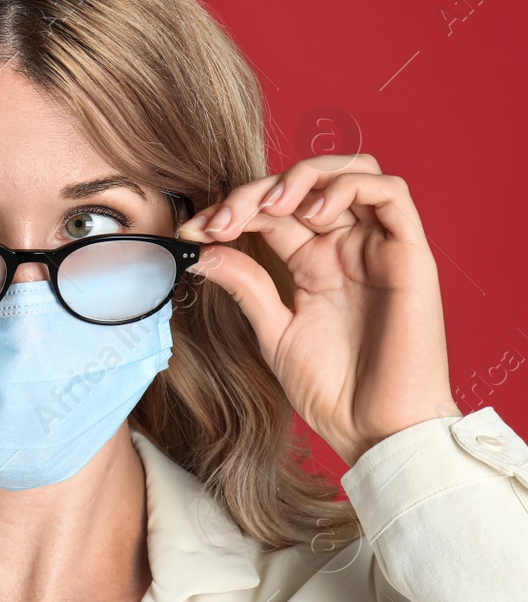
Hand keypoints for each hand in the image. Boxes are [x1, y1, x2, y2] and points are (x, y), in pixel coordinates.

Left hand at [176, 153, 459, 466]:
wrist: (375, 429)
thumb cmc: (333, 389)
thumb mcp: (275, 332)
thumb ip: (246, 286)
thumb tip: (203, 250)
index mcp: (312, 264)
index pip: (269, 212)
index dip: (228, 211)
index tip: (191, 232)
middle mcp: (345, 248)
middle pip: (302, 186)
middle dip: (253, 191)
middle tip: (219, 221)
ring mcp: (377, 248)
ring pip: (352, 172)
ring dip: (303, 176)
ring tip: (269, 206)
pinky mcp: (409, 255)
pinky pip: (391, 193)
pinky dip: (348, 186)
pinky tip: (313, 214)